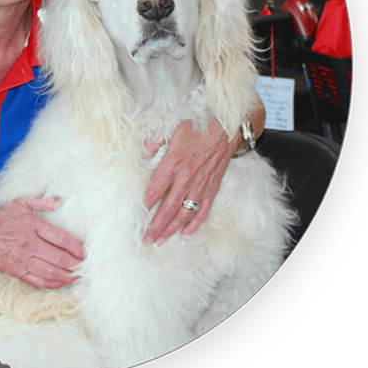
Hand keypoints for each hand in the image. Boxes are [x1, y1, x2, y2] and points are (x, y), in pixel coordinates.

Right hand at [0, 196, 84, 288]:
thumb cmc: (2, 219)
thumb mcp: (20, 203)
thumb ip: (42, 201)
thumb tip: (60, 202)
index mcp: (32, 225)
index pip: (60, 238)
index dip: (76, 247)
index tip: (85, 252)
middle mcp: (29, 244)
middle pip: (59, 258)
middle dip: (76, 264)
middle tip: (86, 266)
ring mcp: (24, 260)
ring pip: (51, 272)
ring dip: (68, 276)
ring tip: (79, 276)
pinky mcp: (19, 271)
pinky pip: (39, 281)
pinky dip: (54, 283)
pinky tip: (63, 281)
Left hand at [141, 120, 240, 245]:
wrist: (226, 127)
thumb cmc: (198, 126)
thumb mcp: (171, 128)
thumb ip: (154, 141)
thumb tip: (144, 152)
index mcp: (173, 162)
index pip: (156, 188)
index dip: (147, 201)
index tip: (140, 210)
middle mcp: (186, 177)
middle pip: (167, 208)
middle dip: (155, 226)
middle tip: (146, 239)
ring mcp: (200, 185)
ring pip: (183, 214)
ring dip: (170, 229)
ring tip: (160, 241)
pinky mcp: (212, 189)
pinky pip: (202, 211)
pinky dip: (193, 225)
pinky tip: (184, 235)